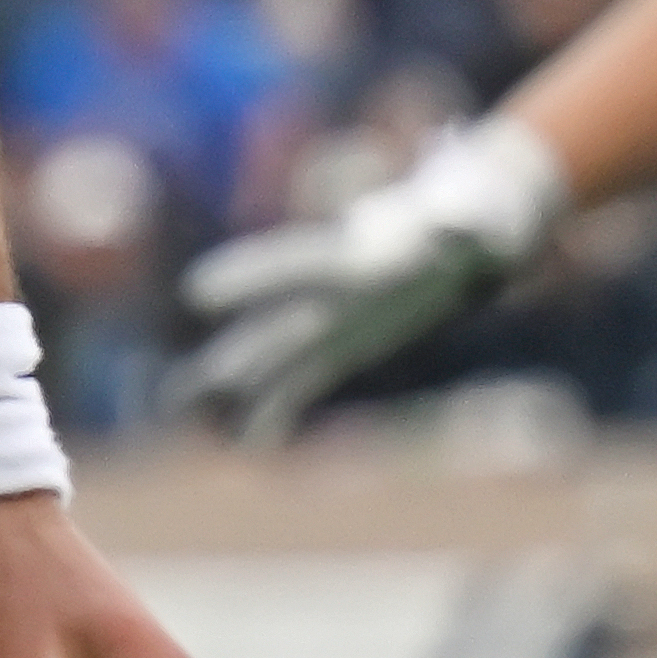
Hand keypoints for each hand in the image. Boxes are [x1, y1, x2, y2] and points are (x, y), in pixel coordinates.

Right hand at [183, 112, 564, 440]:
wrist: (472, 223)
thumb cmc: (474, 216)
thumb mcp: (474, 221)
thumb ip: (462, 226)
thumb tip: (457, 229)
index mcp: (357, 256)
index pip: (296, 267)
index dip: (251, 279)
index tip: (197, 293)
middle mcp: (335, 292)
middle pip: (274, 326)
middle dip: (233, 357)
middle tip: (182, 391)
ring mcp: (335, 318)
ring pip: (277, 357)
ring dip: (240, 389)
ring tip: (191, 416)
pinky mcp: (347, 343)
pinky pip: (304, 379)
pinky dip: (278, 407)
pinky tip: (251, 441)